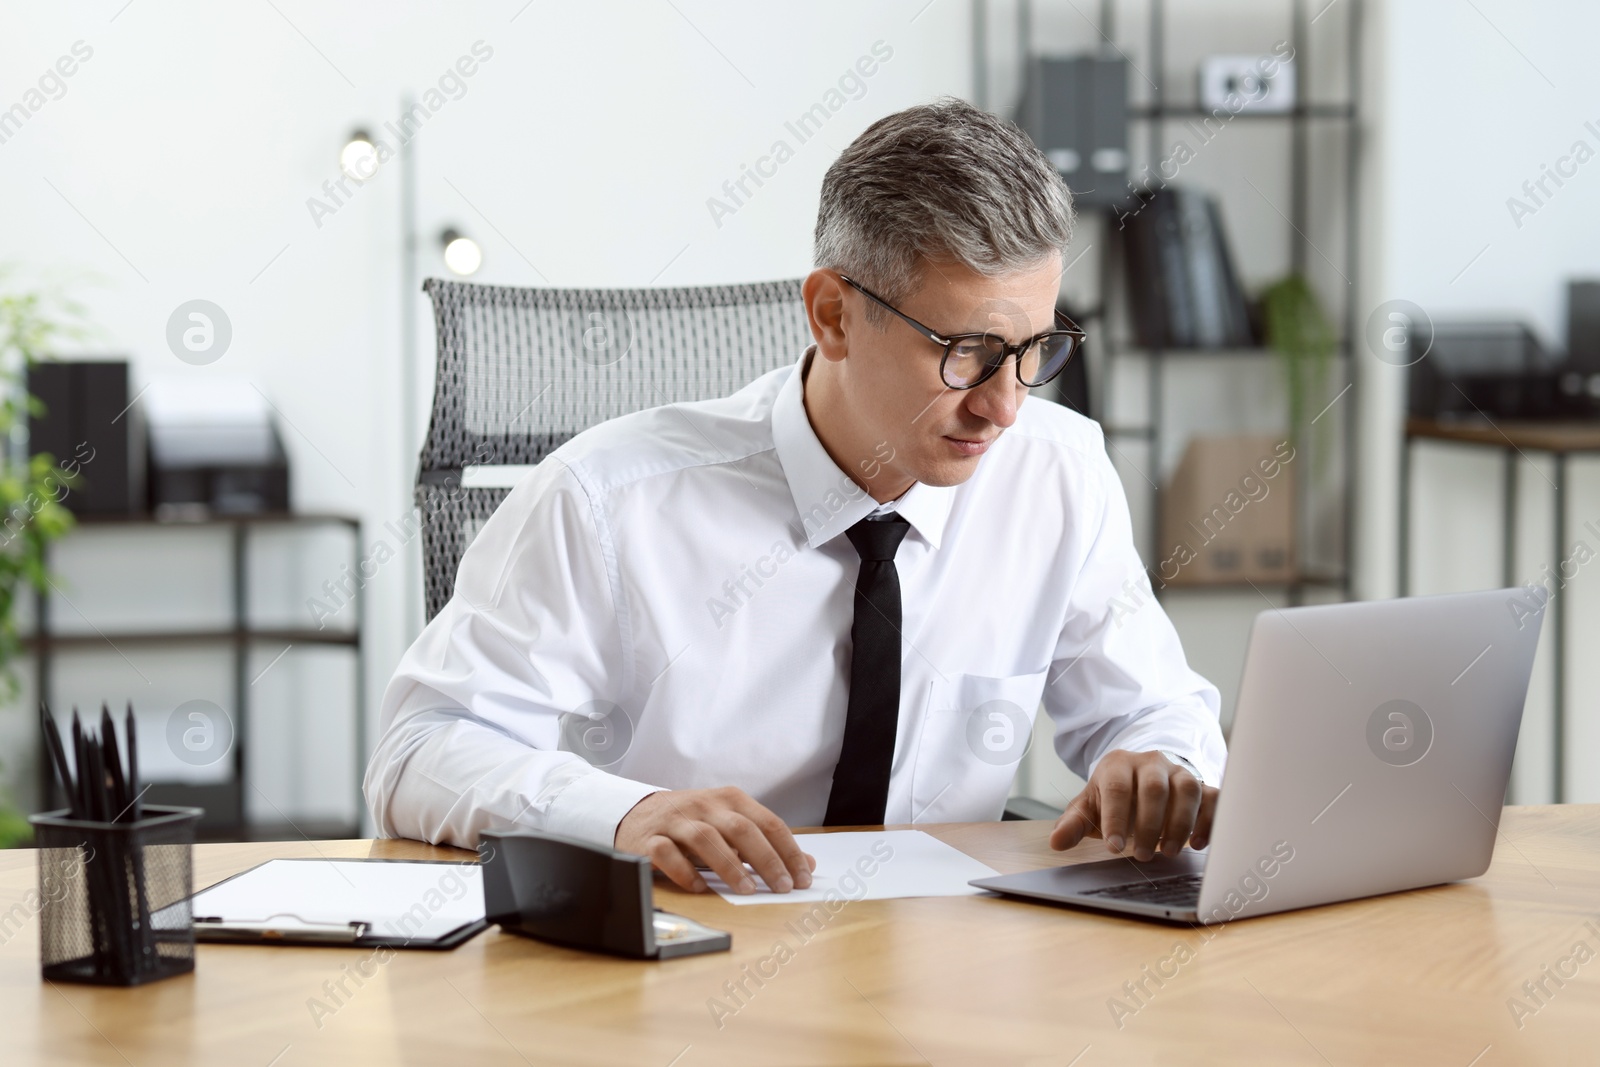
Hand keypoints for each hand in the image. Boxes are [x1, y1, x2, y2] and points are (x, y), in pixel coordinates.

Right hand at [614, 786, 815, 894]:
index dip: (788, 850)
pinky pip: (666, 853)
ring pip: (705, 839)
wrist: (637, 814)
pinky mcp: (649, 839)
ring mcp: (675, 821)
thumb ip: (767, 843)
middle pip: (740, 829)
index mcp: (729, 799)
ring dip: (729, 866)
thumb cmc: (693, 822)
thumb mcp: (731, 825)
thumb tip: (808, 865)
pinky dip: (684, 871)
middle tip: (782, 887)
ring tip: (747, 890)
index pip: (767, 822)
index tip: (803, 877)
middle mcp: (704, 806)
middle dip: (765, 859)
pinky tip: (699, 888)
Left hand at [1048, 749, 1217, 859]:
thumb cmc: (1112, 797)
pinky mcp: (1202, 784)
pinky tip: (1198, 843)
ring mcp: (1178, 771)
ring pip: (1187, 788)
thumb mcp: (1088, 807)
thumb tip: (1057, 843)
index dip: (1115, 818)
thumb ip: (1073, 824)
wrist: (1139, 779)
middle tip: (1141, 855)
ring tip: (1168, 851)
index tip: (1113, 848)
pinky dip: (1209, 820)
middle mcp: (1150, 763)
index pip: (1118, 788)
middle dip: (1149, 824)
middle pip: (1154, 787)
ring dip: (1180, 823)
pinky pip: (1213, 796)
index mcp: (1118, 765)